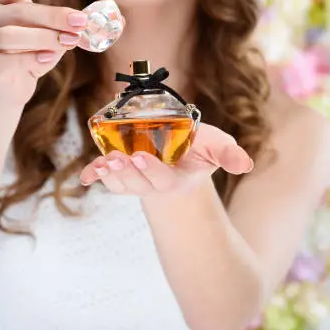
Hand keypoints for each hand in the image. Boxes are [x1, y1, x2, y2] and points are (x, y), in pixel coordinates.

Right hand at [0, 0, 87, 105]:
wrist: (9, 86)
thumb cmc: (34, 53)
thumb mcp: (58, 36)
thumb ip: (79, 26)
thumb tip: (119, 22)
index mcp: (5, 0)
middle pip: (20, 10)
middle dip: (54, 16)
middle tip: (80, 22)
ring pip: (11, 34)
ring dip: (44, 37)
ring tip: (68, 42)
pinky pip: (6, 60)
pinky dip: (30, 58)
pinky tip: (48, 59)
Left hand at [79, 124, 253, 198]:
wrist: (178, 153)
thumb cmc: (197, 149)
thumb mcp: (217, 147)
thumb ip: (229, 154)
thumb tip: (244, 164)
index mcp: (175, 179)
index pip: (163, 178)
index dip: (151, 169)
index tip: (140, 156)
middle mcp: (152, 183)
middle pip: (136, 183)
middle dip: (125, 172)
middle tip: (115, 159)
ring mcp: (133, 180)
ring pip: (118, 182)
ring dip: (108, 174)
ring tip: (102, 162)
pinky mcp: (118, 174)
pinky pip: (103, 178)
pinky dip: (92, 176)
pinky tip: (85, 174)